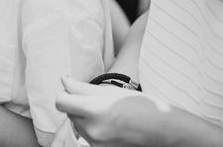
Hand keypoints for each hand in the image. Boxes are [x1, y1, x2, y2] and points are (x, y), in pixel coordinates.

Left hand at [55, 77, 170, 146]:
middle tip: (94, 98)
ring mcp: (95, 143)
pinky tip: (108, 123)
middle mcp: (92, 129)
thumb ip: (82, 87)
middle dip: (76, 104)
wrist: (161, 129)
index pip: (61, 102)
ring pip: (77, 125)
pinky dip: (91, 128)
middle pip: (69, 113)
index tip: (71, 88)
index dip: (64, 93)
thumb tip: (64, 80)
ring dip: (84, 117)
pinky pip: (86, 137)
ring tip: (105, 111)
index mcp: (94, 110)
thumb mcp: (110, 91)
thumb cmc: (140, 105)